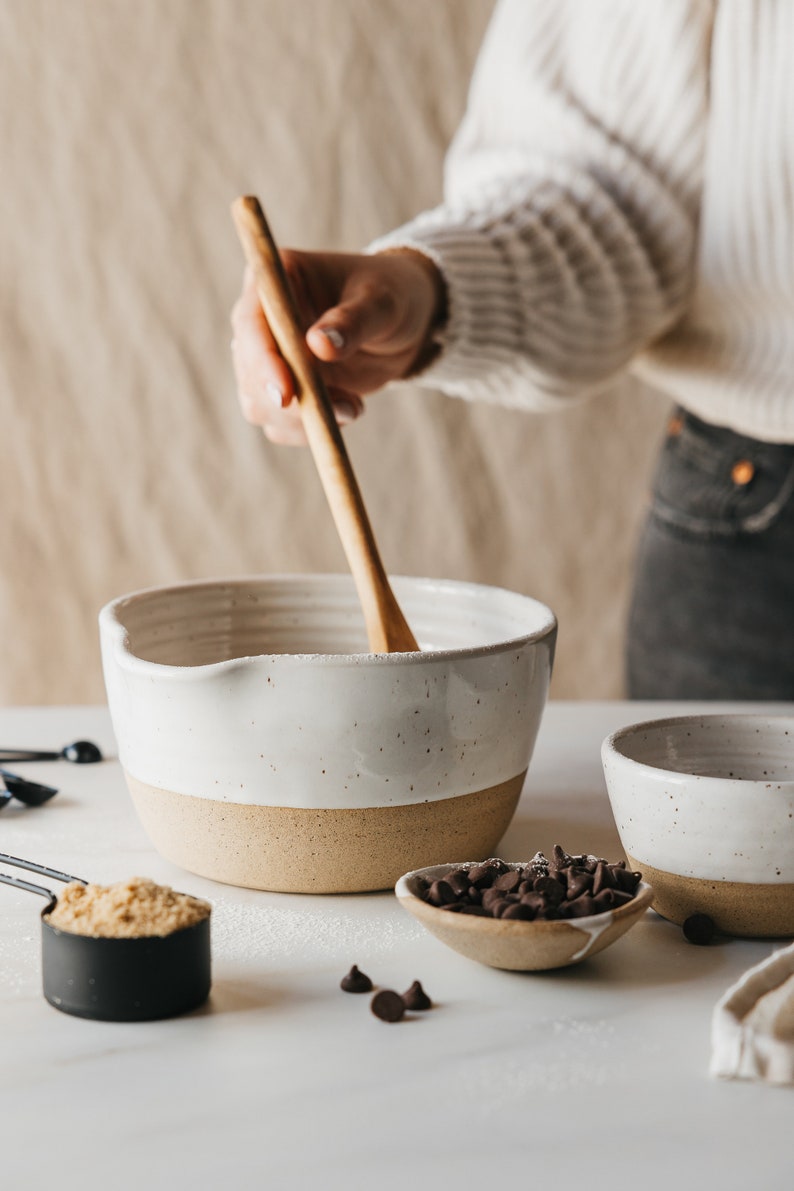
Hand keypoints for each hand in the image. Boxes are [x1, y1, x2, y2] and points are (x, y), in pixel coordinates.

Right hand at [230, 248, 443, 444]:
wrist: (400, 324)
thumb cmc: (391, 297)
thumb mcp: (382, 302)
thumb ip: (353, 321)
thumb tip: (319, 345)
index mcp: (276, 280)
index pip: (250, 324)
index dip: (262, 361)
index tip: (285, 394)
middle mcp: (261, 319)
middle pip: (249, 371)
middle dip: (289, 402)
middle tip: (345, 407)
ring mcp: (268, 358)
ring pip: (259, 405)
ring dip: (303, 420)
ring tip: (354, 406)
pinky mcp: (283, 389)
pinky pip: (279, 424)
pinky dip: (311, 430)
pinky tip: (349, 410)